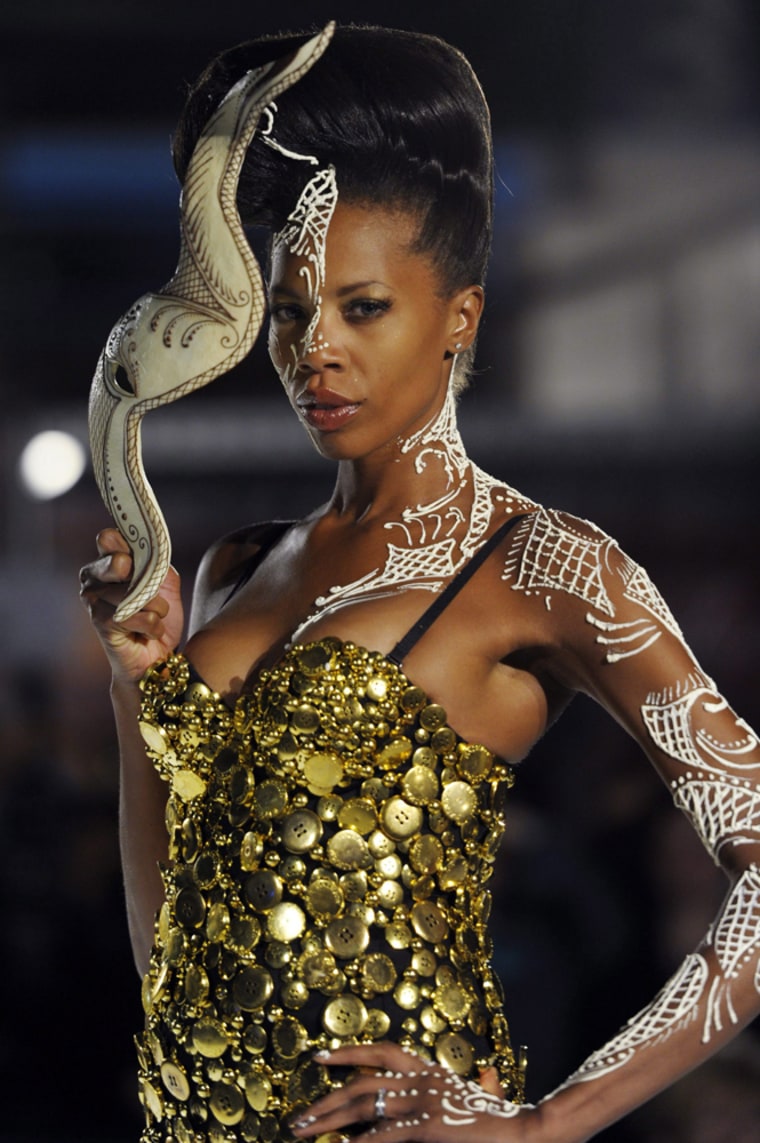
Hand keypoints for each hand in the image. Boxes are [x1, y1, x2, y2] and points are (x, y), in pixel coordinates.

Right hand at [79, 527, 182, 683]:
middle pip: (120, 562)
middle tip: (151, 594)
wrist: (156, 658)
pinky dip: (154, 627)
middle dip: (145, 580)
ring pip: (137, 592)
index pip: (108, 538)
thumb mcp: (164, 583)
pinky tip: (147, 634)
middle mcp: (92, 578)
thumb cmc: (157, 617)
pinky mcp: (101, 622)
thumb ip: (157, 563)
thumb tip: (152, 550)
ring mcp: (93, 600)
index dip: (126, 543)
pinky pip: (140, 616)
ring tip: (154, 618)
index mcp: (106, 563)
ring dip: (158, 608)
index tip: (140, 554)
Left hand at [289, 1042, 538, 1141]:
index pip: (381, 1052)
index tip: (320, 1057)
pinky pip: (384, 1135)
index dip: (348, 1052)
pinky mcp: (428, 1128)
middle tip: (299, 1119)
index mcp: (431, 1070)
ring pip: (364, 1108)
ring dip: (330, 1121)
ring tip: (305, 1131)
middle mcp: (422, 1080)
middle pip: (362, 1084)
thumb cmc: (505, 1118)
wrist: (525, 1133)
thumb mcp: (488, 1093)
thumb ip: (483, 1083)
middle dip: (325, 1102)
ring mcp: (423, 1103)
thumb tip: (488, 1075)